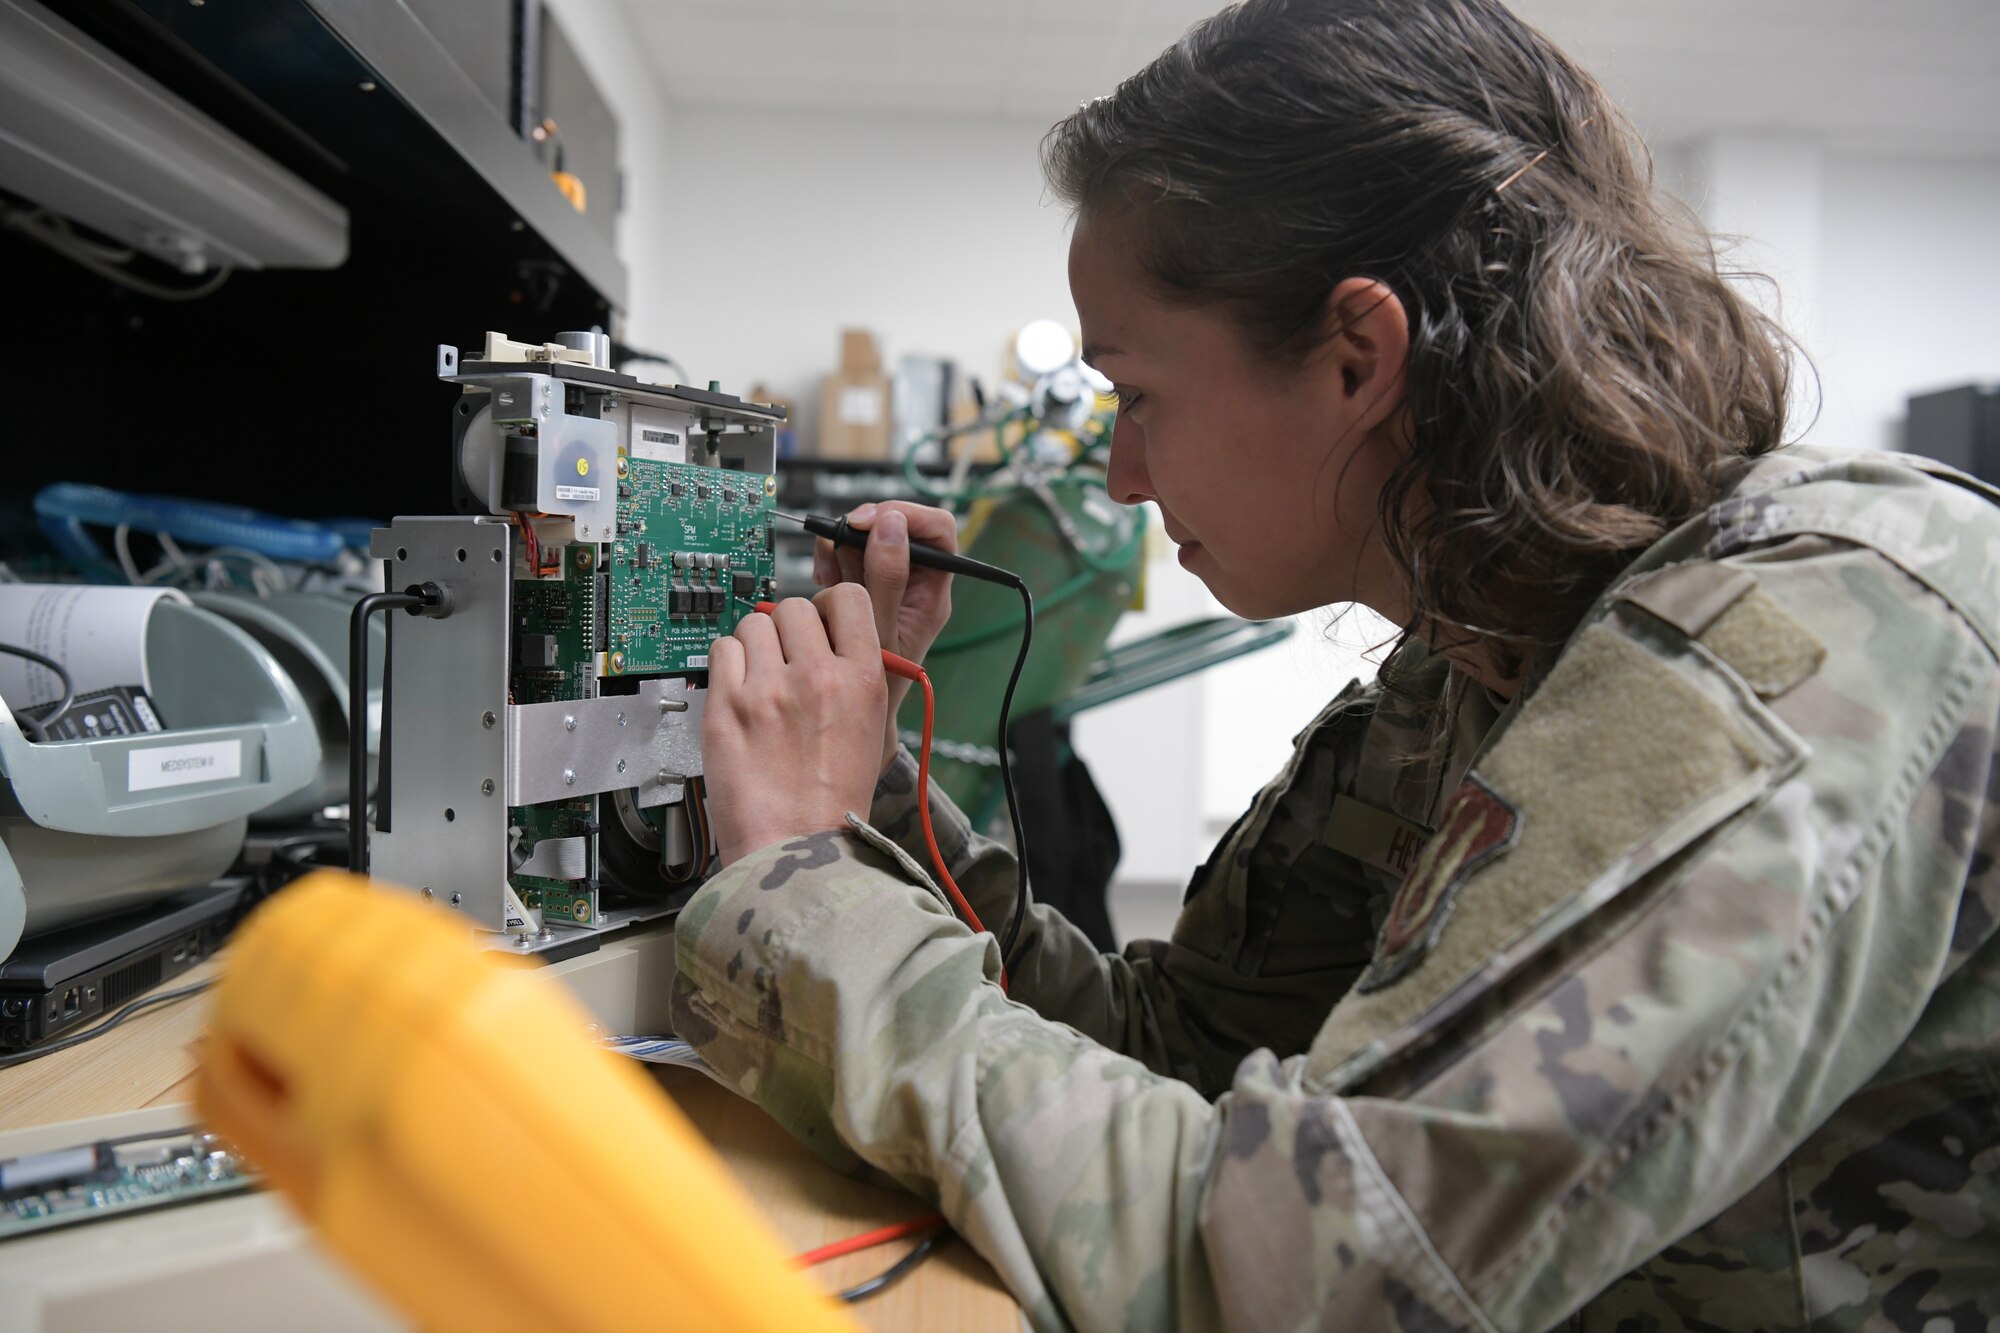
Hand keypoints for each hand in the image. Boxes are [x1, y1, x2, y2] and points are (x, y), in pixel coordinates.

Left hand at [701, 586, 887, 867]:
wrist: (794, 849)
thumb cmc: (833, 803)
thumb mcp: (871, 732)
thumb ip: (854, 677)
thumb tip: (829, 639)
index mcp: (863, 679)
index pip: (846, 598)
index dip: (827, 607)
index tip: (818, 623)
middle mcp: (817, 676)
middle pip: (793, 606)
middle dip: (787, 629)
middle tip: (784, 660)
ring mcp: (768, 689)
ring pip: (753, 625)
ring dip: (754, 646)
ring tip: (759, 682)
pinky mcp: (726, 706)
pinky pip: (720, 651)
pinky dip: (726, 667)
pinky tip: (738, 695)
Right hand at [812, 501, 956, 772]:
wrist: (855, 711)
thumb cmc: (878, 684)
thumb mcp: (880, 632)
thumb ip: (887, 578)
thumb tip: (890, 524)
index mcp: (933, 591)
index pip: (938, 530)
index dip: (906, 516)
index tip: (871, 522)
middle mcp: (914, 580)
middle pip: (898, 525)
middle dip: (864, 529)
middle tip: (840, 545)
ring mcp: (888, 580)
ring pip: (870, 536)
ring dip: (844, 544)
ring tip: (829, 573)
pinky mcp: (863, 583)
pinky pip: (850, 552)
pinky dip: (833, 556)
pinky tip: (825, 577)